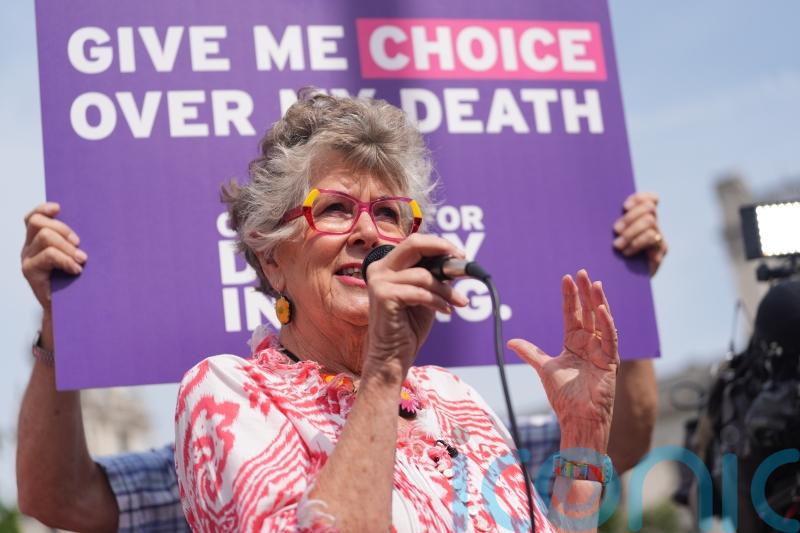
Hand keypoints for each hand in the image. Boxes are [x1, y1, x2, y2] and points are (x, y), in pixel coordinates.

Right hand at [21, 203, 86, 310]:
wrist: (68, 310)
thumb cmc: (76, 281)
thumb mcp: (76, 257)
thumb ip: (75, 243)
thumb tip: (97, 225)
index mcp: (37, 240)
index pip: (33, 217)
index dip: (43, 209)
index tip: (59, 208)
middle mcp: (29, 247)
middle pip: (38, 222)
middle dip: (62, 229)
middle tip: (79, 244)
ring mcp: (27, 258)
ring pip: (45, 237)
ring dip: (67, 246)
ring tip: (81, 260)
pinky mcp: (30, 271)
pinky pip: (48, 255)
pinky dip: (66, 260)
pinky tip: (76, 270)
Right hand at [363, 234, 467, 378]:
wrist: (393, 356)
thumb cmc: (408, 327)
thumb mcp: (425, 295)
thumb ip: (434, 277)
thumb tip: (456, 260)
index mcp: (387, 266)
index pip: (414, 243)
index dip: (439, 244)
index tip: (459, 254)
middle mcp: (379, 269)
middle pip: (414, 244)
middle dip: (442, 249)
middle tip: (462, 261)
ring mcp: (378, 282)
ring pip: (424, 274)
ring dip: (446, 290)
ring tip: (459, 302)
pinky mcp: (384, 296)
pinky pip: (421, 292)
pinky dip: (438, 301)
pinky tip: (446, 311)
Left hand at [508, 270, 618, 452]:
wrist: (577, 418)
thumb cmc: (563, 396)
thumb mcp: (544, 368)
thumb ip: (530, 352)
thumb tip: (512, 341)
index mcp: (574, 344)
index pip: (572, 315)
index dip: (570, 297)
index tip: (566, 278)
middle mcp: (589, 344)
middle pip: (588, 313)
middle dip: (585, 293)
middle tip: (582, 272)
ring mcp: (601, 352)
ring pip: (601, 321)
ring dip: (598, 302)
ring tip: (593, 283)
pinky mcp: (610, 362)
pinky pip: (610, 339)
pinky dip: (607, 324)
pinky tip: (601, 309)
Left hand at [613, 192, 666, 275]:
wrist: (620, 283)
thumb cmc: (607, 257)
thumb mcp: (608, 238)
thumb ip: (611, 225)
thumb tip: (594, 209)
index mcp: (642, 217)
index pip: (651, 199)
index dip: (639, 198)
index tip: (624, 207)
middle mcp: (653, 225)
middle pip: (649, 209)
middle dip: (630, 218)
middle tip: (615, 230)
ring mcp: (659, 238)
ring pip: (650, 223)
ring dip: (632, 233)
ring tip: (617, 246)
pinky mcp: (660, 252)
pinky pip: (653, 240)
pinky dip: (637, 244)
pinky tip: (627, 253)